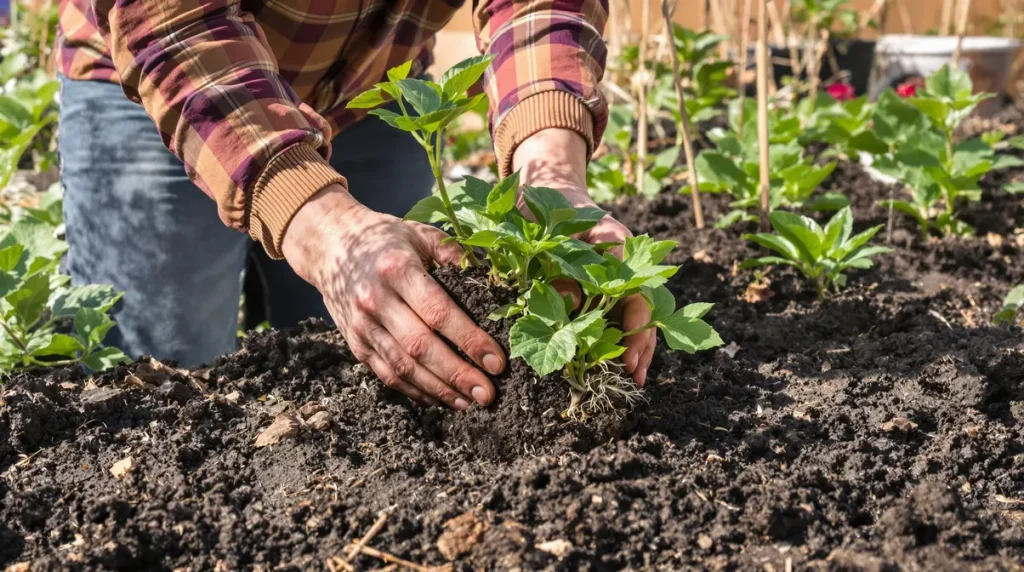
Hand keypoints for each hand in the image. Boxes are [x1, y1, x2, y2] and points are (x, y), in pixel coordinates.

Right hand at [282, 184, 505, 409]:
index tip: (497, 361)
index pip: (438, 312)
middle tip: (487, 394)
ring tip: (469, 402)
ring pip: (403, 367)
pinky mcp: (356, 343)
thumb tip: (492, 280)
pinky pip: (386, 373)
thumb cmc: (386, 238)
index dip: (470, 340)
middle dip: (457, 374)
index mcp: (397, 270)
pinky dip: (414, 391)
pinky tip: (439, 399)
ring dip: (438, 389)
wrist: (330, 245)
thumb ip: (455, 255)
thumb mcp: (421, 234)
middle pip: (420, 347)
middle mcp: (376, 300)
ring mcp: (363, 326)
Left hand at [513, 128, 655, 386]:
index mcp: (615, 241)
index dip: (633, 323)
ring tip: (632, 376)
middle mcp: (624, 256)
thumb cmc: (544, 203)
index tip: (625, 353)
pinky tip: (617, 358)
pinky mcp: (606, 277)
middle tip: (634, 377)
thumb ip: (559, 265)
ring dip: (636, 343)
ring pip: (637, 310)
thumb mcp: (545, 231)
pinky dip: (620, 333)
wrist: (546, 182)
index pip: (634, 289)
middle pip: (644, 304)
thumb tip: (570, 305)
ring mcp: (618, 267)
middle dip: (641, 342)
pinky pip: (620, 308)